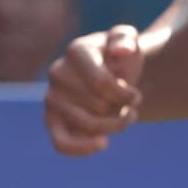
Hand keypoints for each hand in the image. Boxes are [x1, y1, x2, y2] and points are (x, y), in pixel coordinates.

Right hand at [44, 22, 145, 156]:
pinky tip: (103, 143)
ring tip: (125, 118)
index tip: (135, 94)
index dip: (125, 95)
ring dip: (114, 127)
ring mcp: (52, 98)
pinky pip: (61, 143)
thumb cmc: (120, 57)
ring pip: (88, 126)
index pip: (100, 84)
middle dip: (122, 110)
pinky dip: (81, 149)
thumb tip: (120, 52)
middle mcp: (57, 73)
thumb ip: (127, 39)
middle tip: (129, 104)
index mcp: (75, 51)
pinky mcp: (51, 121)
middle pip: (98, 107)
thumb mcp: (129, 40)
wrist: (112, 74)